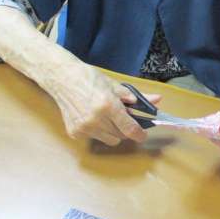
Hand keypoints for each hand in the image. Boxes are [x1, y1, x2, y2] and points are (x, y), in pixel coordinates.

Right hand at [45, 62, 160, 145]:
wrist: (62, 79)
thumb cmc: (89, 79)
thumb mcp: (114, 85)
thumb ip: (136, 97)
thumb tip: (157, 100)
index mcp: (108, 106)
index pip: (130, 129)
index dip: (140, 134)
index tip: (143, 134)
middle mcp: (96, 120)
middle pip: (121, 135)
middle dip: (125, 128)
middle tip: (122, 117)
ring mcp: (84, 128)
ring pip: (109, 139)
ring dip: (112, 132)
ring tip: (106, 116)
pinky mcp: (74, 133)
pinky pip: (95, 138)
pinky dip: (98, 131)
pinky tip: (92, 118)